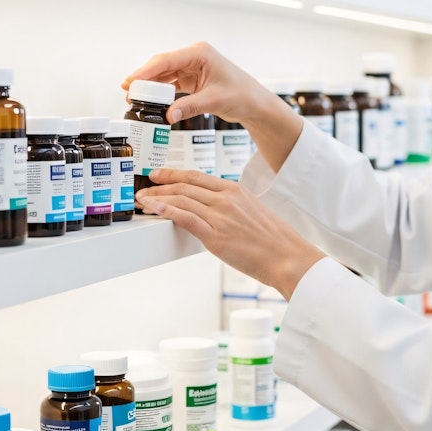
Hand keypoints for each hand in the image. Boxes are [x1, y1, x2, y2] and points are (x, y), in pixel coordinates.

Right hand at [121, 40, 265, 125]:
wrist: (254, 103)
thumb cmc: (242, 94)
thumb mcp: (214, 100)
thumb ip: (189, 107)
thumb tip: (167, 116)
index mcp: (200, 53)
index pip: (166, 60)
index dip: (145, 71)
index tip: (130, 81)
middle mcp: (194, 56)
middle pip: (161, 65)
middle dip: (144, 79)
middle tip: (128, 92)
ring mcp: (192, 67)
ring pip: (164, 74)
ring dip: (151, 86)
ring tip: (135, 98)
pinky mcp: (192, 78)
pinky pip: (171, 83)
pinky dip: (161, 91)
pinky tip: (151, 100)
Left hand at [137, 168, 324, 300]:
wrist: (288, 256)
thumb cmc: (275, 240)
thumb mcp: (253, 211)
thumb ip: (231, 206)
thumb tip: (212, 210)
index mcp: (235, 190)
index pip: (197, 176)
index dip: (173, 174)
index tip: (159, 175)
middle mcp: (226, 199)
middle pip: (184, 186)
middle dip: (160, 186)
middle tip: (144, 188)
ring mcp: (220, 216)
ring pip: (181, 199)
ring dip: (157, 198)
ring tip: (143, 201)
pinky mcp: (216, 236)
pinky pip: (185, 218)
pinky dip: (166, 210)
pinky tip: (154, 209)